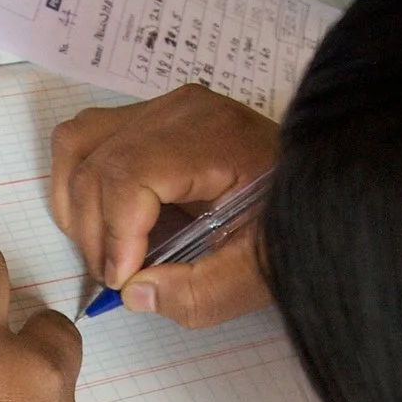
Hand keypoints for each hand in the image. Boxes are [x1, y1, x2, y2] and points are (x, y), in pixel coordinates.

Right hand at [47, 84, 277, 327]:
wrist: (324, 188)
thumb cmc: (296, 223)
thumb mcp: (260, 272)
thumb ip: (200, 292)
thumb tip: (134, 293)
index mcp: (215, 136)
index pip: (128, 174)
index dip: (115, 235)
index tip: (124, 281)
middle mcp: (180, 110)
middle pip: (95, 163)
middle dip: (94, 232)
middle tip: (119, 280)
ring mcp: (162, 108)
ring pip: (78, 145)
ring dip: (78, 206)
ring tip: (107, 252)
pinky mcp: (150, 118)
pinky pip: (86, 140)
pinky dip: (80, 184)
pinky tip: (107, 224)